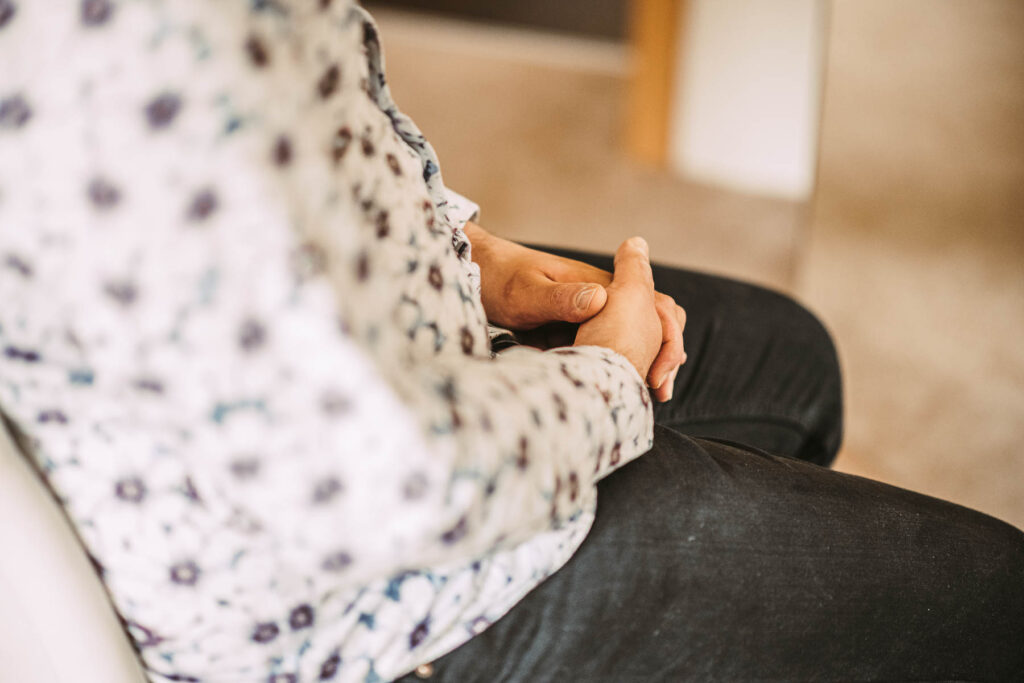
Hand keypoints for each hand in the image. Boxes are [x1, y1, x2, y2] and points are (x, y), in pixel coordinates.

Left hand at [466, 222, 686, 400]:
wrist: (475, 272)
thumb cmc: (498, 277)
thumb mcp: (526, 291)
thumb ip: (561, 298)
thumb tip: (600, 299)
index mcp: (597, 285)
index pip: (652, 306)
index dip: (666, 339)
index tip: (658, 373)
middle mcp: (598, 299)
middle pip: (646, 326)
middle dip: (658, 357)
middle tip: (658, 392)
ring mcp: (586, 315)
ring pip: (622, 342)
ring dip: (632, 367)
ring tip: (638, 399)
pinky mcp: (570, 330)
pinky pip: (596, 350)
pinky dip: (604, 369)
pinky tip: (601, 393)